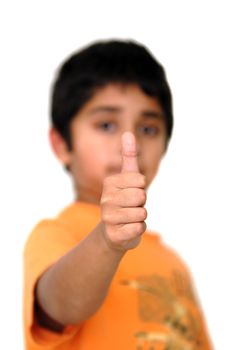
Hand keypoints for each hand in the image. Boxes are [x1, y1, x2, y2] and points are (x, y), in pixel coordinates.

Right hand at [101, 132, 146, 250]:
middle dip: (141, 203)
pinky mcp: (114, 235)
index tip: (131, 192)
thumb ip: (128, 156)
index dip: (141, 188)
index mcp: (109, 183)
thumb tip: (128, 133)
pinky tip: (128, 229)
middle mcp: (106, 199)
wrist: (114, 231)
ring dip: (140, 217)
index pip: (140, 180)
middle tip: (131, 206)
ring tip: (129, 218)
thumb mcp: (128, 178)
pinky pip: (139, 228)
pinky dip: (139, 229)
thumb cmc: (124, 201)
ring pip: (141, 214)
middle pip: (141, 197)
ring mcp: (108, 218)